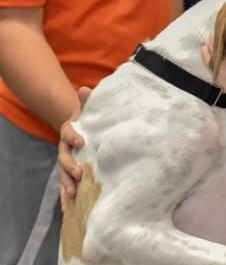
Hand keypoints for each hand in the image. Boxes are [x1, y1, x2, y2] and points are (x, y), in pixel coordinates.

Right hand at [59, 86, 91, 209]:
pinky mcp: (69, 172)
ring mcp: (66, 160)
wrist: (82, 125)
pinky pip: (65, 185)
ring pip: (62, 174)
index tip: (82, 142)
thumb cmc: (90, 117)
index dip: (74, 136)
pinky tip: (68, 210)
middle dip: (70, 166)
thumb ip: (87, 100)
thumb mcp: (89, 108)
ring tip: (72, 195)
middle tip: (79, 174)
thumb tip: (85, 88)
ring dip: (66, 184)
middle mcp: (65, 147)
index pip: (69, 132)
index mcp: (70, 130)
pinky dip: (65, 197)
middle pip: (64, 157)